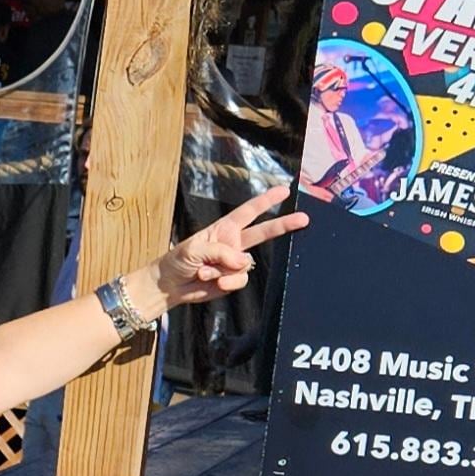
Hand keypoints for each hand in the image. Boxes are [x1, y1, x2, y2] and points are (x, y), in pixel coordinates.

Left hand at [156, 184, 309, 307]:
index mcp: (224, 228)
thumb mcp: (195, 248)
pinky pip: (240, 280)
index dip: (267, 200)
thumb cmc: (179, 259)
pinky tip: (214, 282)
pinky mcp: (233, 279)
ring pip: (245, 264)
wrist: (171, 285)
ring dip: (225, 269)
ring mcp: (234, 262)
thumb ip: (221, 251)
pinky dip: (228, 282)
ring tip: (204, 271)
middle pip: (264, 232)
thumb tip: (243, 262)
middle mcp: (233, 243)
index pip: (249, 211)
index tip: (284, 190)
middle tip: (304, 218)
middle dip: (284, 224)